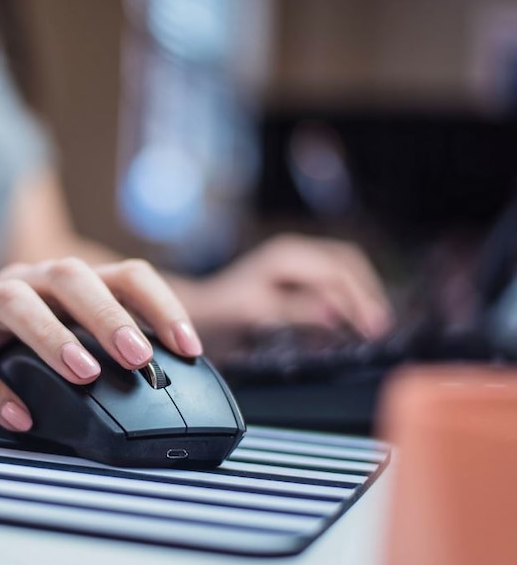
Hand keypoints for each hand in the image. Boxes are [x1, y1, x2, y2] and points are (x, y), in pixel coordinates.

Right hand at [0, 258, 202, 431]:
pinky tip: (20, 417)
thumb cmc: (19, 357)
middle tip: (137, 356)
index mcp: (67, 285)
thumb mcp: (71, 350)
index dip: (159, 305)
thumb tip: (170, 395)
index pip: (123, 275)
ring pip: (12, 301)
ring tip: (83, 375)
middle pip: (67, 275)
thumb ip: (110, 360)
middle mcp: (26, 284)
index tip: (187, 348)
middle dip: (106, 314)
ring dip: (52, 336)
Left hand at [180, 234, 392, 339]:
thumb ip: (299, 311)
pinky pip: (333, 276)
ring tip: (371, 324)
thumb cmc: (223, 312)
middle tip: (379, 328)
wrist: (200, 310)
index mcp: (287, 256)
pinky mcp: (297, 271)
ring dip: (360, 293)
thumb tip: (334, 314)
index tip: (372, 327)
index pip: (337, 273)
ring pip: (344, 267)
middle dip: (366, 294)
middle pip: (347, 264)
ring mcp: (296, 258)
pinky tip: (352, 317)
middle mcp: (294, 250)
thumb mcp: (260, 313)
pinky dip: (348, 294)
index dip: (359, 300)